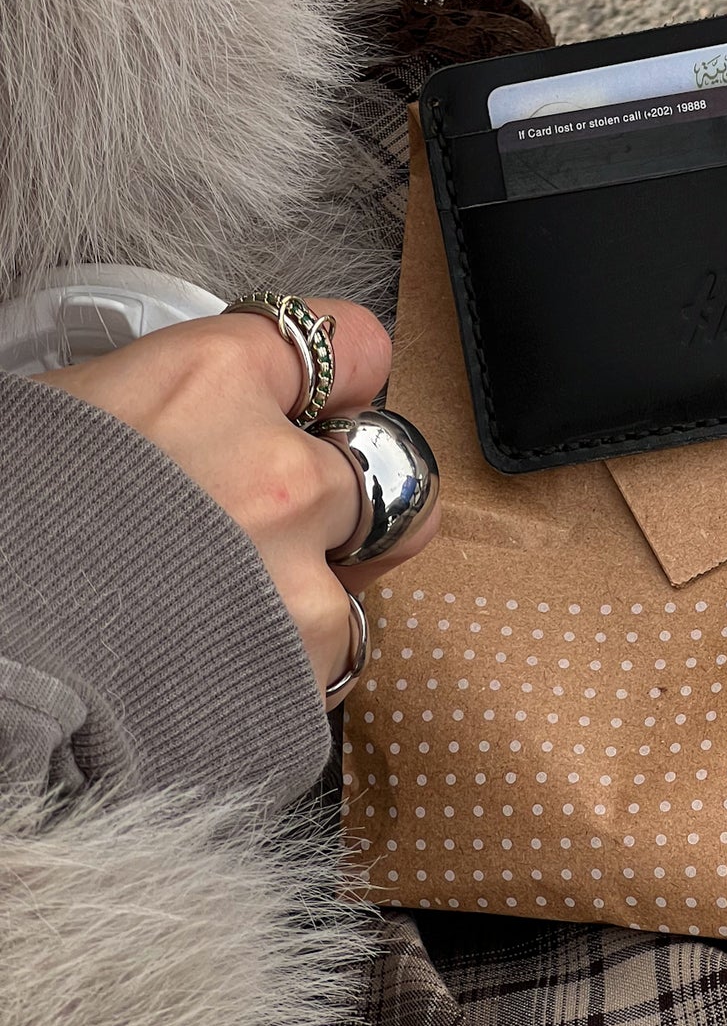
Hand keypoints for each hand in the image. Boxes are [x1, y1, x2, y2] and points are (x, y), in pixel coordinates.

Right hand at [36, 301, 436, 707]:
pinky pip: (323, 670)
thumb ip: (174, 405)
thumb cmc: (1, 530)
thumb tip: (193, 416)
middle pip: (389, 464)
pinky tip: (203, 670)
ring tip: (220, 614)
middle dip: (350, 490)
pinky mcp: (297, 681)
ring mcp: (298, 582)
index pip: (354, 344)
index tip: (328, 400)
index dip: (344, 377)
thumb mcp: (76, 415)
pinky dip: (279, 675)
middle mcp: (276, 471)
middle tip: (285, 518)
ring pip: (362, 579)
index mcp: (211, 380)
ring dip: (308, 594)